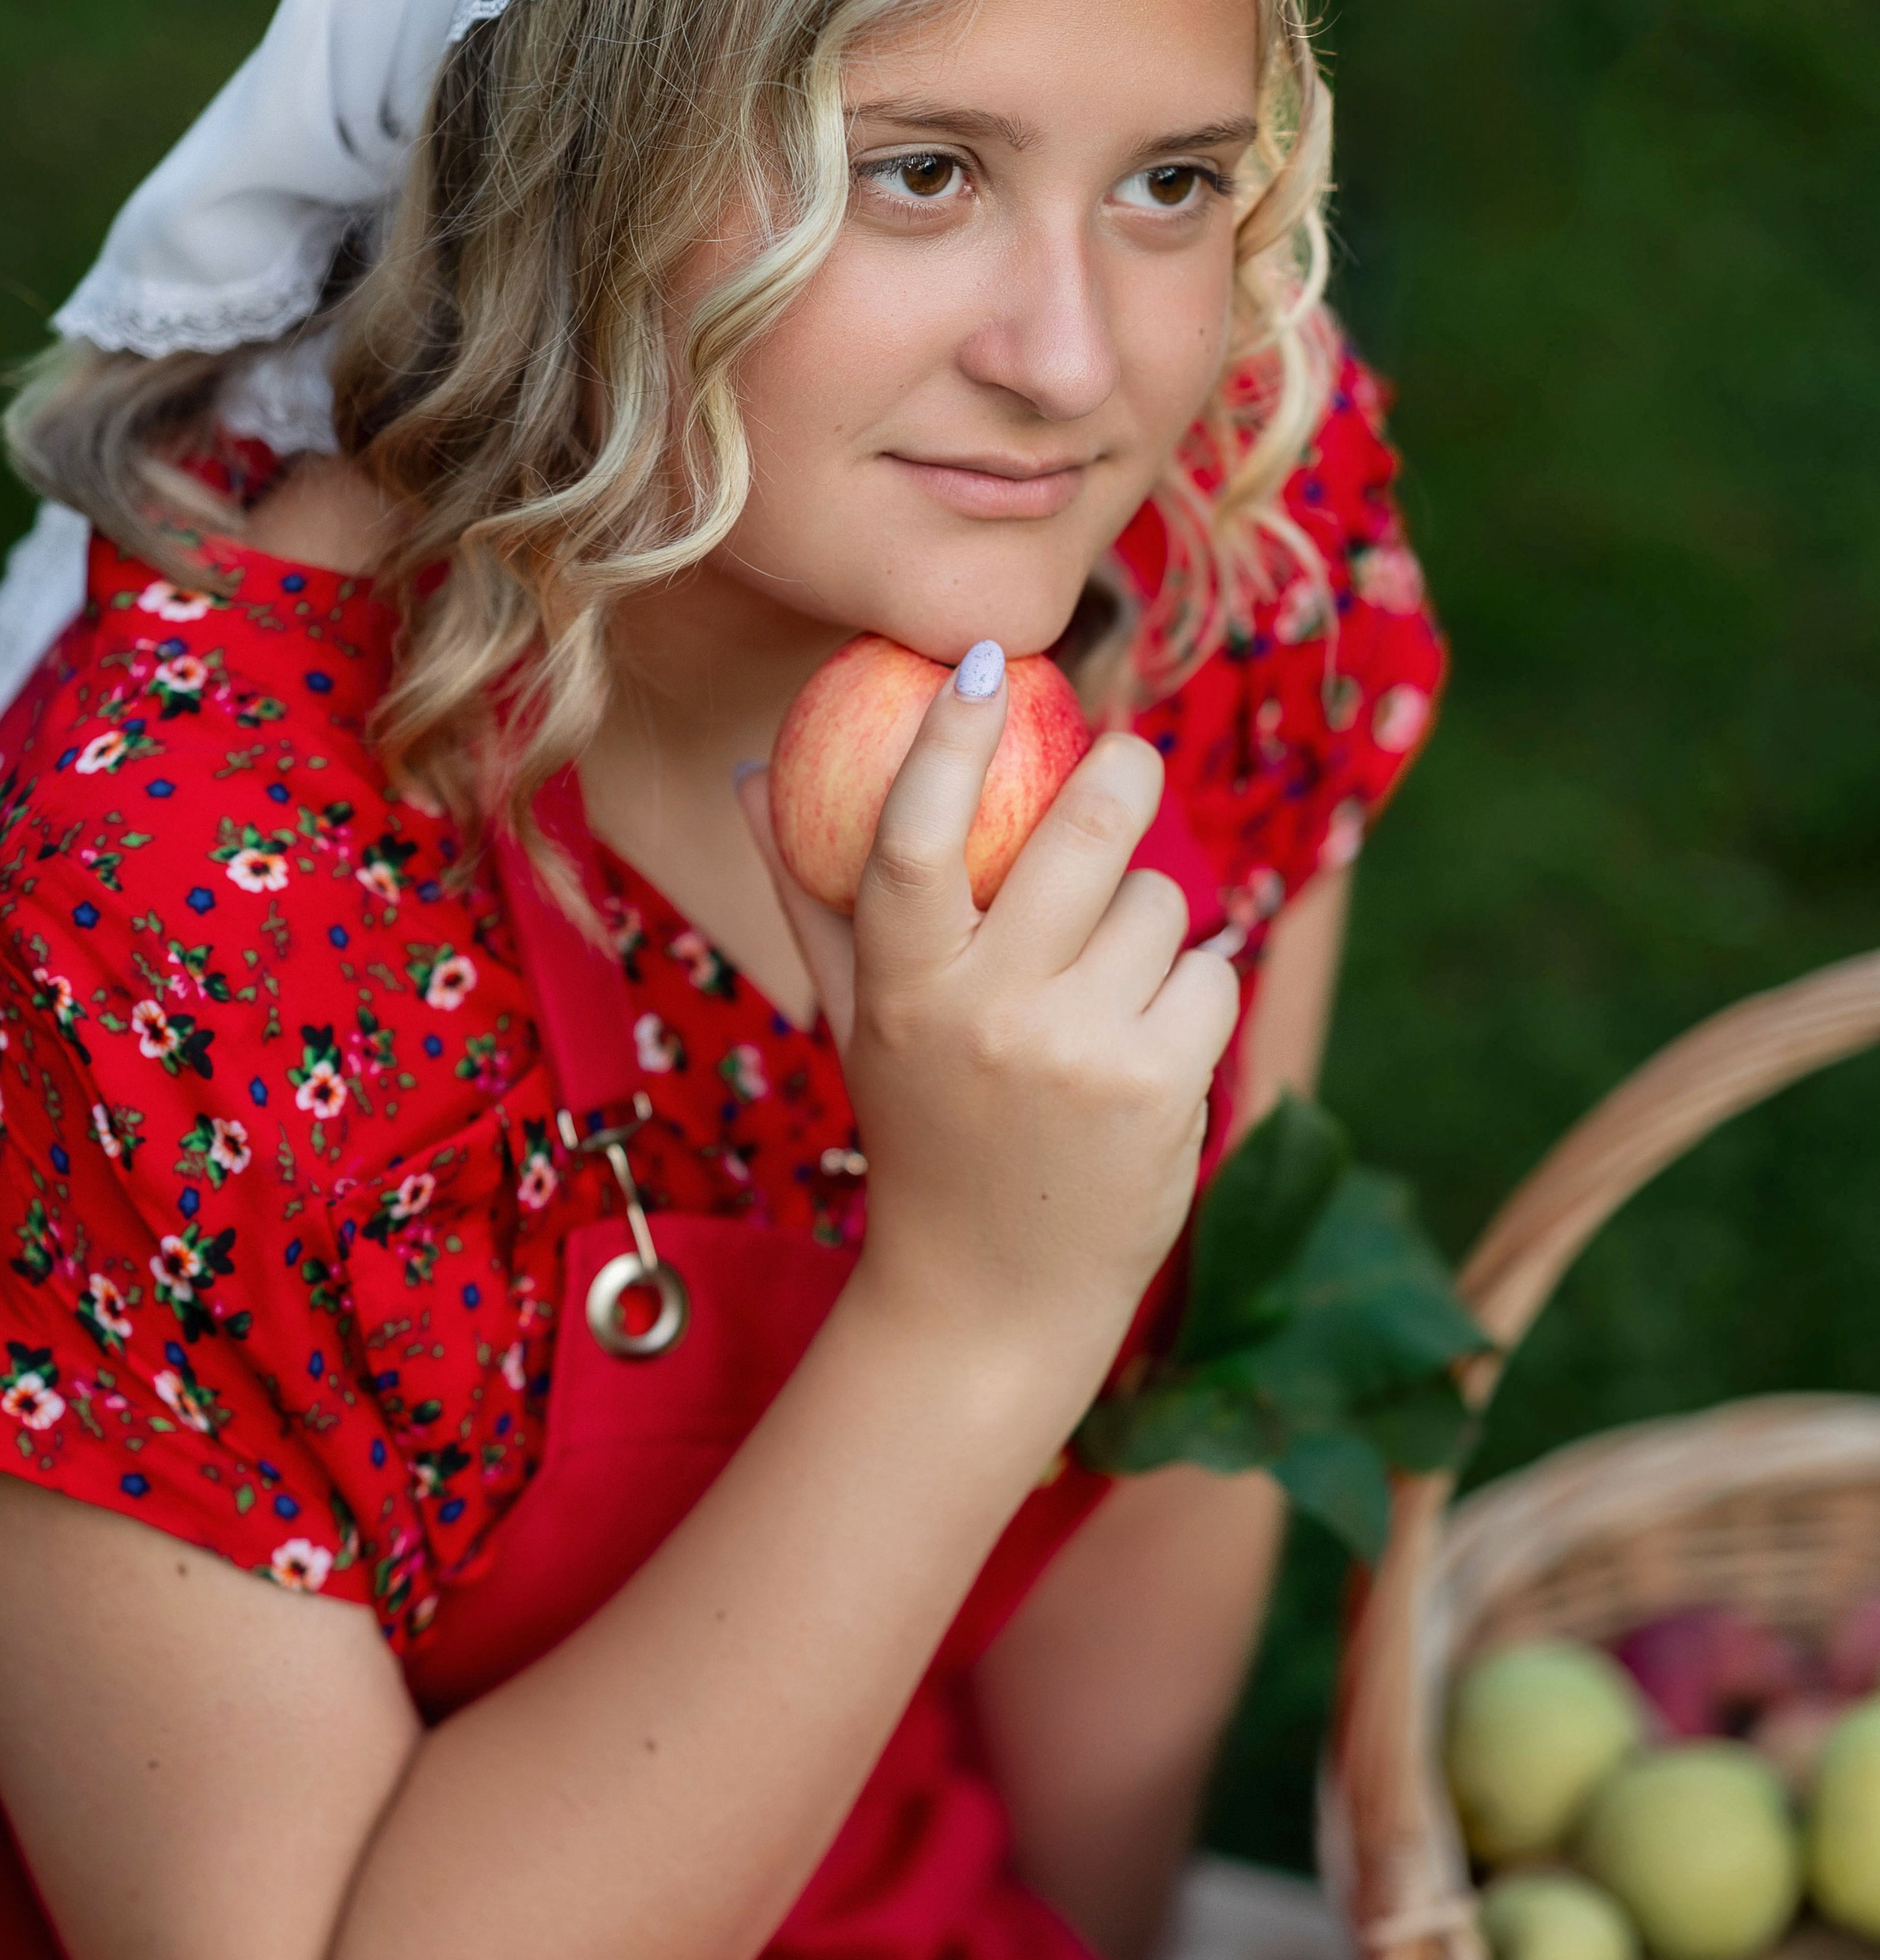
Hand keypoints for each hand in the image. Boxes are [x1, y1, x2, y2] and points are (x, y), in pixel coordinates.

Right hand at [740, 645, 1238, 1404]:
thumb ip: (809, 898)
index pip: (916, 833)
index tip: (984, 660)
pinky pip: (1210, 972)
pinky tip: (1147, 1040)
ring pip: (1158, 903)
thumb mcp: (853, 1021)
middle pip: (1081, 828)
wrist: (989, 1299)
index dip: (950, 738)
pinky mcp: (1162, 1085)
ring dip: (1147, 921)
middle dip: (1119, 775)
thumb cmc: (921, 1133)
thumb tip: (749, 776)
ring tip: (1105, 984)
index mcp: (900, 985)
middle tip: (1121, 764)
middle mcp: (986, 1011)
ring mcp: (1079, 1049)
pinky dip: (1192, 991)